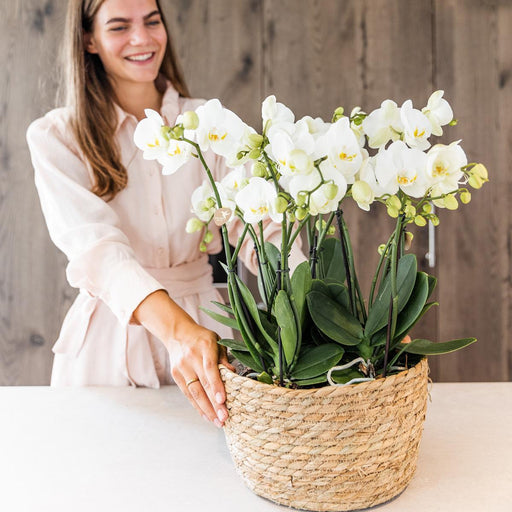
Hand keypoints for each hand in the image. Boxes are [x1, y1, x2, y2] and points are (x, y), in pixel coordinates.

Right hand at [132, 290, 235, 426]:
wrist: (178, 333)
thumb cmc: (202, 339)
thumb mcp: (217, 342)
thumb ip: (224, 358)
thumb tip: (234, 374)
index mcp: (205, 347)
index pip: (210, 368)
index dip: (216, 386)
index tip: (223, 401)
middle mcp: (191, 357)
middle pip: (203, 384)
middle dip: (214, 404)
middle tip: (224, 418)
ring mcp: (182, 367)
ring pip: (194, 392)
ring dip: (206, 409)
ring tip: (217, 422)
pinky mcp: (175, 375)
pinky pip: (188, 394)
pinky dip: (197, 406)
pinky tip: (206, 416)